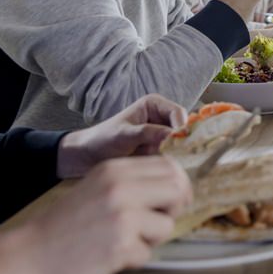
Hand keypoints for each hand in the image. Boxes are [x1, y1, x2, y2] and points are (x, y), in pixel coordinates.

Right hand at [0, 156, 191, 273]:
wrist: (25, 256)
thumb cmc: (62, 226)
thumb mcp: (96, 188)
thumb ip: (131, 182)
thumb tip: (176, 187)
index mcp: (114, 170)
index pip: (169, 166)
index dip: (178, 184)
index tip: (173, 201)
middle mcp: (121, 188)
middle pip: (178, 190)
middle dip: (174, 209)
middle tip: (156, 223)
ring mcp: (122, 216)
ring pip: (167, 225)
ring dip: (150, 239)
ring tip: (121, 242)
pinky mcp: (120, 246)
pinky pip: (147, 254)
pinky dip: (132, 260)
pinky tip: (108, 257)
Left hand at [56, 95, 187, 178]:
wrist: (88, 158)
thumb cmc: (102, 140)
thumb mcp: (124, 135)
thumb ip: (147, 132)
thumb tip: (173, 135)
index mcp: (155, 105)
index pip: (178, 113)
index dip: (180, 127)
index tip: (176, 142)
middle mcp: (162, 118)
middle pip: (183, 129)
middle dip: (178, 143)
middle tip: (168, 156)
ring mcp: (162, 135)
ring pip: (180, 144)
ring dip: (173, 154)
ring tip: (159, 163)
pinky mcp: (160, 151)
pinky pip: (173, 156)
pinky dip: (169, 162)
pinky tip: (159, 168)